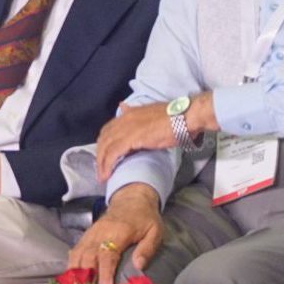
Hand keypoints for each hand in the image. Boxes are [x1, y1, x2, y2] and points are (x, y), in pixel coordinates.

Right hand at [66, 185, 163, 277]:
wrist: (131, 199)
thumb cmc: (144, 218)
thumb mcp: (155, 231)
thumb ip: (148, 248)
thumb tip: (139, 266)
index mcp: (119, 232)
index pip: (107, 256)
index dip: (104, 275)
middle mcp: (100, 234)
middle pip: (87, 258)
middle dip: (86, 280)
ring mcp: (90, 235)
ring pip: (77, 257)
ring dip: (75, 276)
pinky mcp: (85, 237)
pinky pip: (75, 253)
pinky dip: (71, 268)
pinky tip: (71, 283)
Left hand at [96, 94, 213, 182]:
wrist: (184, 117)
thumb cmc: (173, 118)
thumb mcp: (150, 113)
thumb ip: (135, 113)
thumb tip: (123, 106)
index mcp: (128, 114)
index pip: (108, 129)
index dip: (103, 144)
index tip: (103, 156)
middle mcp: (123, 119)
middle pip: (103, 139)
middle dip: (99, 155)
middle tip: (100, 170)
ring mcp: (126, 128)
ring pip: (105, 148)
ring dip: (101, 163)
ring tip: (102, 176)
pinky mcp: (130, 138)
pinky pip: (113, 153)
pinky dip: (108, 165)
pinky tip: (107, 174)